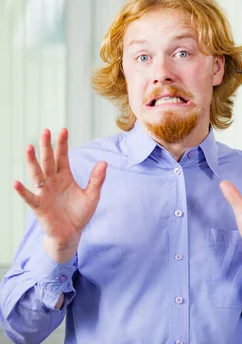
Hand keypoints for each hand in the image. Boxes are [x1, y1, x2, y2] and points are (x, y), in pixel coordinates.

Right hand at [12, 128, 106, 262]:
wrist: (71, 233)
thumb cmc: (80, 213)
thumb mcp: (92, 195)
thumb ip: (97, 179)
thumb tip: (103, 162)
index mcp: (65, 177)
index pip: (62, 157)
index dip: (62, 144)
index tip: (62, 130)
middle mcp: (52, 181)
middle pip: (48, 161)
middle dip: (47, 146)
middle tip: (45, 131)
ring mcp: (44, 192)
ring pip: (36, 174)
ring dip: (32, 161)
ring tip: (29, 147)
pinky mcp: (39, 206)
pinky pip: (29, 197)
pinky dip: (22, 190)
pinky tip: (15, 182)